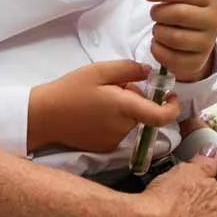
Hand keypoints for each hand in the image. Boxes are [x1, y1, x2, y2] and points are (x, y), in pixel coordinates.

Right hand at [28, 59, 177, 152]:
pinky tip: (93, 113)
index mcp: (125, 108)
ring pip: (130, 121)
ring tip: (99, 99)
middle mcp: (123, 129)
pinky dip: (113, 121)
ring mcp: (114, 141)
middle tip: (115, 86)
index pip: (161, 116)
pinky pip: (118, 131)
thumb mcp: (98, 71)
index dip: (173, 107)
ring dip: (124, 110)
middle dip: (137, 99)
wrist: (44, 116)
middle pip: (143, 113)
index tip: (170, 96)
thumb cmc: (70, 90)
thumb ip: (128, 69)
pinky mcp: (104, 147)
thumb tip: (149, 72)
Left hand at [143, 0, 216, 80]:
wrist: (198, 42)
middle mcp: (213, 22)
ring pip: (172, 37)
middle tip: (154, 14)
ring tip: (159, 29)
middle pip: (178, 14)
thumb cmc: (188, 12)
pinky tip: (159, 43)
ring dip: (158, 31)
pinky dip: (156, 48)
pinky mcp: (195, 63)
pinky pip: (168, 56)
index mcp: (210, 0)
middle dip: (159, 12)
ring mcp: (206, 45)